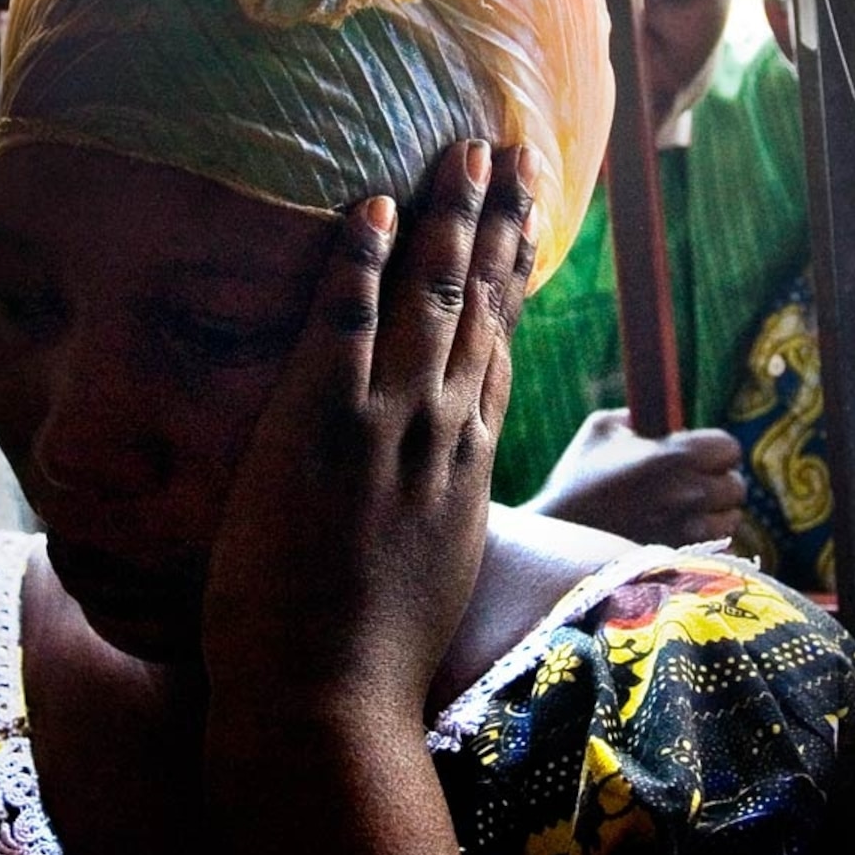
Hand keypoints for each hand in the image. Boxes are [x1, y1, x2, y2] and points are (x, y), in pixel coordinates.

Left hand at [200, 140, 535, 725]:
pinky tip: (370, 203)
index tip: (529, 223)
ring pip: (428, 296)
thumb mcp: (426, 574)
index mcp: (467, 467)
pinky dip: (358, 258)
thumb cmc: (365, 661)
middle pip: (480, 305)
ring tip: (457, 150)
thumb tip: (422, 497)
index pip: (500, 347)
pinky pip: (343, 321)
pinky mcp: (325, 428)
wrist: (330, 704)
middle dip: (495, 221)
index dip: (515, 277)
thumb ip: (429, 515)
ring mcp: (390, 426)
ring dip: (444, 216)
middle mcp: (444, 434)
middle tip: (507, 150)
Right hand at [529, 409, 745, 545]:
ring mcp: (688, 530)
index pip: (729, 447)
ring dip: (715, 515)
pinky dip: (706, 542)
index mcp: (674, 455)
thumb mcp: (600, 429)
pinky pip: (716, 548)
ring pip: (730, 520)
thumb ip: (639, 417)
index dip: (716, 449)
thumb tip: (662, 419)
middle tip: (692, 485)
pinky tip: (678, 536)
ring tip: (686, 513)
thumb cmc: (577, 478)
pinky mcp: (681, 558)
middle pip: (736, 487)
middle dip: (718, 483)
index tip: (699, 455)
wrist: (557, 536)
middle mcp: (689, 493)